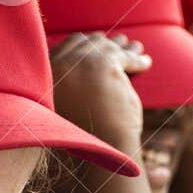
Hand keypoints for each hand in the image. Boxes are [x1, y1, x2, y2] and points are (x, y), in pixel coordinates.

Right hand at [48, 31, 150, 150]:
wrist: (99, 149)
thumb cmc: (87, 136)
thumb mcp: (71, 104)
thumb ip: (75, 84)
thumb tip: (92, 69)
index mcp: (47, 75)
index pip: (66, 48)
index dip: (87, 45)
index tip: (101, 44)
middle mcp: (57, 64)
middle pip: (87, 42)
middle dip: (106, 42)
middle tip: (122, 44)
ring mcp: (79, 62)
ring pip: (106, 46)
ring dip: (123, 47)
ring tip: (135, 49)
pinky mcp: (104, 63)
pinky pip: (125, 57)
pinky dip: (137, 59)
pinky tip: (145, 63)